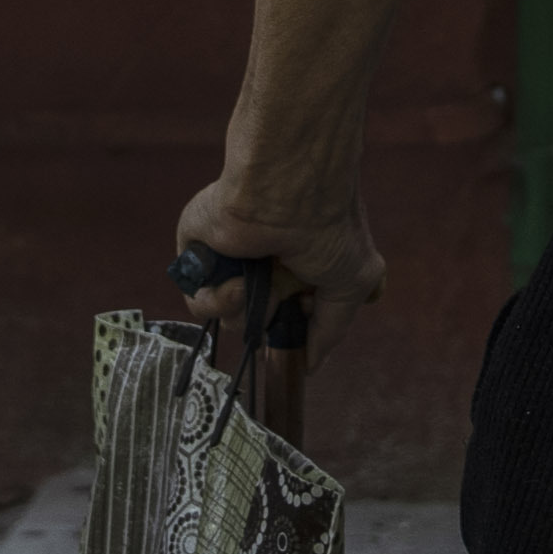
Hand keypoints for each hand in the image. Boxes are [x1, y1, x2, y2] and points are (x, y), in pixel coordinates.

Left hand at [175, 173, 388, 324]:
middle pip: (261, 325)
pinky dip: (217, 299)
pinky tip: (236, 278)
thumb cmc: (327, 225)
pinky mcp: (199, 259)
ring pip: (231, 320)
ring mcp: (231, 264)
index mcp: (298, 267)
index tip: (301, 322)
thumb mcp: (353, 283)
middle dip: (272, 319)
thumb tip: (312, 363)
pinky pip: (200, 303)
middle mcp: (264, 268)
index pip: (290, 316)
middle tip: (283, 290)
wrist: (283, 190)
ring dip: (247, 308)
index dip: (296, 326)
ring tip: (260, 277)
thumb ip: (333, 327)